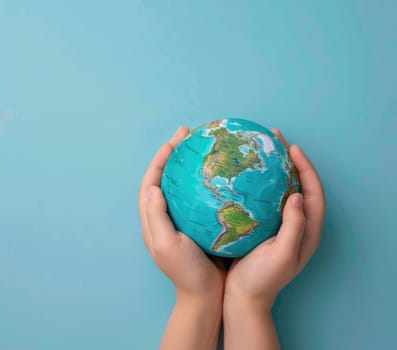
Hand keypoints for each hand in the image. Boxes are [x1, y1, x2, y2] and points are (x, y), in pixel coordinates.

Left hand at [138, 126, 224, 300]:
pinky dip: (204, 182)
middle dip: (173, 155)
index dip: (160, 160)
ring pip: (182, 185)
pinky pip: (198, 196)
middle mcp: (163, 216)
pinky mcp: (196, 224)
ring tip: (202, 147)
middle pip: (165, 178)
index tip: (173, 141)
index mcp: (152, 219)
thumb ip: (156, 215)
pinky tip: (220, 174)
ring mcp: (180, 220)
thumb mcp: (166, 244)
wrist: (205, 295)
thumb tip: (153, 186)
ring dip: (188, 165)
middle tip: (188, 135)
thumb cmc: (185, 271)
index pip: (151, 181)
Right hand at [224, 128, 325, 311]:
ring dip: (274, 168)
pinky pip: (265, 198)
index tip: (292, 148)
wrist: (243, 297)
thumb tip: (298, 196)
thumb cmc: (262, 279)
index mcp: (307, 231)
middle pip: (300, 185)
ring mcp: (279, 225)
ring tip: (261, 149)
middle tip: (275, 139)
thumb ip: (294, 227)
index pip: (313, 192)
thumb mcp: (282, 255)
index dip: (305, 168)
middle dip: (291, 161)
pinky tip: (244, 174)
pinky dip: (259, 183)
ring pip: (282, 189)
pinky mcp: (263, 226)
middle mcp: (297, 225)